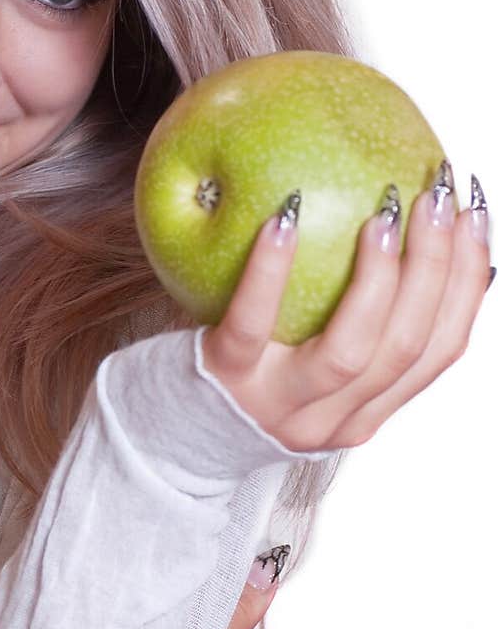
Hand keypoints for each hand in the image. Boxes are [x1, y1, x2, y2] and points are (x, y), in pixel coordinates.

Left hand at [198, 168, 490, 450]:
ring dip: (378, 278)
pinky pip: (253, 324)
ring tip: (383, 212)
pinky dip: (272, 271)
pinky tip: (284, 216)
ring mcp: (276, 405)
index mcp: (365, 413)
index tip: (475, 215)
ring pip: (351, 352)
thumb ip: (358, 323)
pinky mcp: (223, 378)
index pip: (441, 350)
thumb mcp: (309, 363)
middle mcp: (329, 421)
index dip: (468, 281)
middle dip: (435, 268)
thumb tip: (419, 232)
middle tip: (436, 196)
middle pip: (407, 346)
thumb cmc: (245, 376)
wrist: (163, 432)